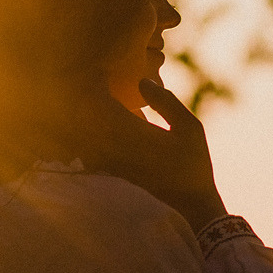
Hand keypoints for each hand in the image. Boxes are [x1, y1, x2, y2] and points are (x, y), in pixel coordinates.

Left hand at [92, 79, 227, 230]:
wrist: (189, 203)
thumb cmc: (193, 163)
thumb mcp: (189, 128)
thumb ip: (165, 103)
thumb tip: (140, 81)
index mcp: (133, 134)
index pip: (101, 103)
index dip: (93, 84)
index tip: (94, 69)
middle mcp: (115, 149)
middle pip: (83, 118)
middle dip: (79, 98)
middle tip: (80, 79)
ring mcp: (109, 163)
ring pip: (81, 135)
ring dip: (79, 116)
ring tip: (79, 98)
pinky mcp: (109, 171)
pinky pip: (87, 149)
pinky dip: (85, 134)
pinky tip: (91, 123)